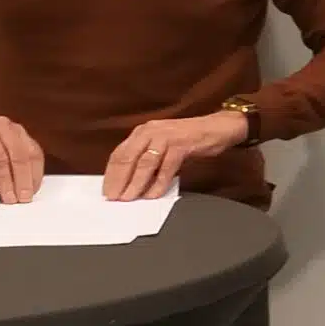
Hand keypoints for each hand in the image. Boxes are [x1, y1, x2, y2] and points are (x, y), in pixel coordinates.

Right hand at [0, 113, 44, 203]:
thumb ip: (10, 167)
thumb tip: (23, 190)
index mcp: (14, 131)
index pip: (33, 153)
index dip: (35, 174)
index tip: (32, 192)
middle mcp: (3, 126)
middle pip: (19, 155)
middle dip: (22, 180)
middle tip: (22, 199)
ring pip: (0, 158)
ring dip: (5, 182)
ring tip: (7, 198)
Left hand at [103, 112, 249, 200]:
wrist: (217, 127)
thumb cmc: (189, 139)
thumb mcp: (162, 145)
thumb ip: (147, 159)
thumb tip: (131, 182)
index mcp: (143, 132)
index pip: (120, 153)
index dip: (111, 173)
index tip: (107, 189)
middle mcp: (150, 131)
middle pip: (128, 157)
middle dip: (118, 180)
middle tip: (114, 197)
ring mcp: (166, 137)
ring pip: (145, 163)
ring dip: (135, 184)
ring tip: (129, 198)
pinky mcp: (181, 144)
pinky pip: (166, 168)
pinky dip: (158, 183)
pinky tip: (153, 194)